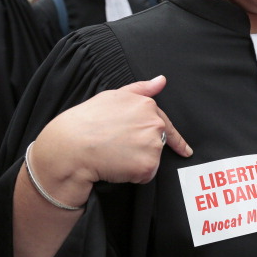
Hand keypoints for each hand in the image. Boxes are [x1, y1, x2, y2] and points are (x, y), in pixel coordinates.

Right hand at [29, 75, 191, 206]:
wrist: (71, 146)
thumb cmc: (87, 121)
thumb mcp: (112, 96)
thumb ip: (140, 89)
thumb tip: (161, 80)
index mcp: (148, 106)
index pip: (168, 125)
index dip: (175, 140)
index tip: (185, 150)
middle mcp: (155, 124)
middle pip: (158, 143)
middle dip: (144, 148)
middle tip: (120, 147)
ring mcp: (153, 145)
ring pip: (152, 160)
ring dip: (138, 162)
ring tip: (115, 154)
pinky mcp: (148, 166)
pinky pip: (146, 175)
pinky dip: (134, 175)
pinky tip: (117, 166)